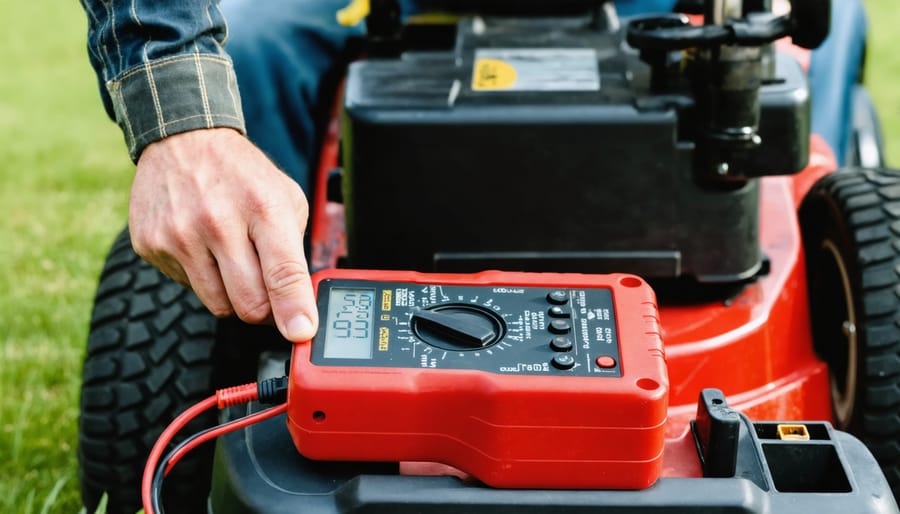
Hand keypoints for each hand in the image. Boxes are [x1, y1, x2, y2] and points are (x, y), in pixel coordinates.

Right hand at [129, 128, 317, 341]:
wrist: (182, 140)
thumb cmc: (243, 175)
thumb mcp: (285, 198)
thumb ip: (295, 251)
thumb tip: (301, 306)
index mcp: (262, 208)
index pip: (283, 272)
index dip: (294, 310)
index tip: (301, 332)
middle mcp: (218, 222)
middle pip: (249, 303)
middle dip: (266, 310)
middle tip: (270, 294)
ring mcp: (179, 235)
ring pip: (219, 304)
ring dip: (234, 295)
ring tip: (234, 259)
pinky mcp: (151, 245)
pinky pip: (188, 288)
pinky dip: (202, 277)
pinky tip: (203, 246)